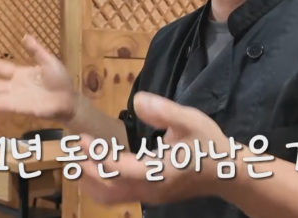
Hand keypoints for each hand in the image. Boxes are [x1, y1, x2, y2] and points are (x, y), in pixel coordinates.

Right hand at [0, 35, 75, 121]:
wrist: (69, 99)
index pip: (2, 67)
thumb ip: (36, 51)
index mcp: (21, 74)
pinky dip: (0, 104)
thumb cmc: (60, 80)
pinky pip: (10, 106)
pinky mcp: (24, 108)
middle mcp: (16, 86)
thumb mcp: (48, 61)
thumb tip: (25, 36)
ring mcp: (18, 98)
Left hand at [76, 92, 237, 204]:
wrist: (228, 174)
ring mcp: (149, 197)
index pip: (120, 169)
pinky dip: (101, 183)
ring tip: (76, 158)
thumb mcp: (191, 121)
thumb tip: (138, 100)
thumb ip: (164, 111)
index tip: (79, 140)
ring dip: (90, 180)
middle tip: (69, 150)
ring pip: (110, 197)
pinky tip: (94, 166)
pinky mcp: (149, 197)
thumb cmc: (209, 145)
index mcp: (160, 172)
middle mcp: (150, 190)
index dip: (96, 156)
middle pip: (108, 189)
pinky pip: (117, 196)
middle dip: (86, 170)